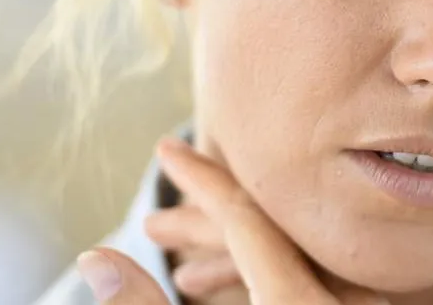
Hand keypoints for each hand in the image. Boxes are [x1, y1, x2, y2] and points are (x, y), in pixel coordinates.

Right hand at [77, 138, 388, 303]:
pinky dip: (271, 274)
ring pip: (295, 259)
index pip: (245, 219)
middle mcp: (338, 304)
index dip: (202, 179)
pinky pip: (316, 283)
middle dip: (210, 207)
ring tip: (184, 239)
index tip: (168, 144)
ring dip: (237, 246)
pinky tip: (244, 271)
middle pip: (272, 232)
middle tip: (171, 172)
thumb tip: (94, 256)